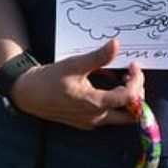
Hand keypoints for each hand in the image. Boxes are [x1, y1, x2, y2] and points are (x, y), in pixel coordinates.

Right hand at [8, 39, 145, 130]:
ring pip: (120, 116)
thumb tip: (116, 44)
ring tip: (121, 77)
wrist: (29, 94)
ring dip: (126, 99)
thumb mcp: (75, 64)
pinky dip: (114, 101)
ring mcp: (91, 122)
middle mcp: (96, 118)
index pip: (129, 98)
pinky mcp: (86, 122)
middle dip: (137, 95)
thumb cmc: (50, 79)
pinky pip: (108, 115)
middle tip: (132, 76)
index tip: (133, 65)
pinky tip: (107, 84)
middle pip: (131, 114)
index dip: (137, 80)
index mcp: (94, 104)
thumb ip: (98, 57)